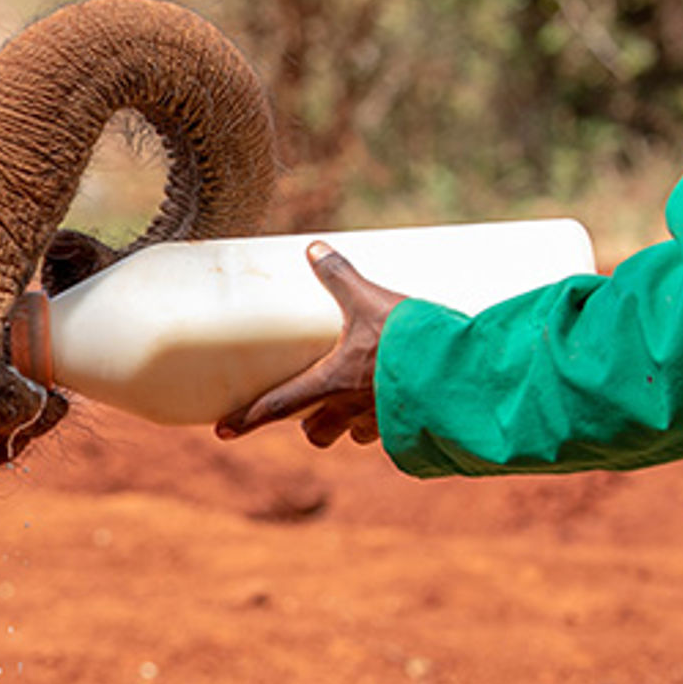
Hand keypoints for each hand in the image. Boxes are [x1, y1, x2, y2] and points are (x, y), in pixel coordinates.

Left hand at [214, 241, 404, 447]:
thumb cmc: (408, 341)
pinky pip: (387, 435)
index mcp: (329, 383)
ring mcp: (379, 424)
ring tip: (352, 401)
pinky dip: (383, 423)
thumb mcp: (369, 300)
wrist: (461, 374)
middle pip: (315, 432)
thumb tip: (314, 247)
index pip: (275, 407)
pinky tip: (393, 405)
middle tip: (309, 406)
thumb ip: (340, 276)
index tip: (221, 432)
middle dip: (309, 423)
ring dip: (345, 424)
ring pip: (350, 436)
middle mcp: (348, 411)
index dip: (245, 420)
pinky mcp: (409, 429)